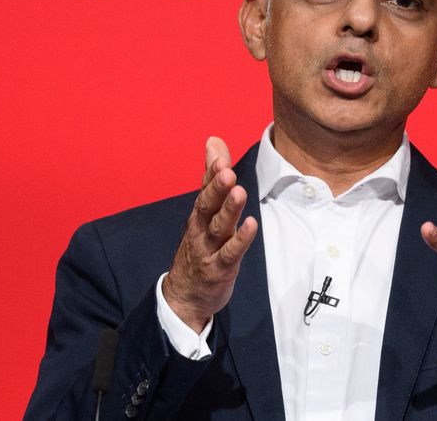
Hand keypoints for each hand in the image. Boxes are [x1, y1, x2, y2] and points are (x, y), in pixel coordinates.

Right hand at [162, 137, 257, 332]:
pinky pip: (230, 253)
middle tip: (227, 171)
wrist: (184, 295)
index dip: (212, 173)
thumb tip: (214, 140)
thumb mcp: (205, 209)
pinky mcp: (219, 268)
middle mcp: (201, 228)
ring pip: (218, 227)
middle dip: (217, 188)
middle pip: (207, 205)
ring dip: (229, 210)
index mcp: (200, 213)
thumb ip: (211, 175)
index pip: (205, 189)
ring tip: (239, 192)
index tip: (220, 156)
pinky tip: (251, 225)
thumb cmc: (200, 246)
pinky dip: (240, 240)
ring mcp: (209, 249)